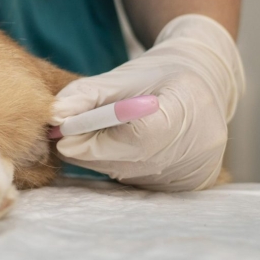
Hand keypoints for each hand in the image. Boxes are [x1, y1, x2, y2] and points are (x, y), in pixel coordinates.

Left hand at [53, 15, 243, 190]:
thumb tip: (55, 116)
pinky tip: (129, 145)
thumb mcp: (125, 74)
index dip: (90, 140)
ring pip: (128, 175)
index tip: (62, 132)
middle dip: (89, 150)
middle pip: (126, 162)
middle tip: (70, 133)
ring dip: (105, 158)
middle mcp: (197, 152)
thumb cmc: (160, 73)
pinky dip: (124, 164)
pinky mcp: (189, 186)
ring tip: (109, 132)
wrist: (205, 82)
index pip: (131, 140)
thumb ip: (88, 94)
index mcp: (185, 114)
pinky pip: (140, 180)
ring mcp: (194, 174)